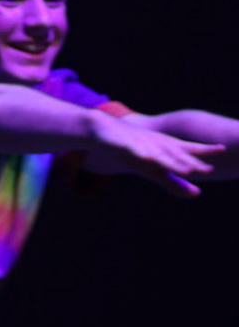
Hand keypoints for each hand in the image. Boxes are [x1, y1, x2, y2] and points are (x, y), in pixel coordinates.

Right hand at [86, 118, 222, 197]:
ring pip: (158, 153)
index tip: (222, 149)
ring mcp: (141, 142)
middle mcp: (156, 143)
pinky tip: (147, 157)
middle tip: (207, 170)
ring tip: (185, 170)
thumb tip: (197, 194)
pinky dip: (140, 152)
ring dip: (171, 161)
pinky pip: (134, 148)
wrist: (104, 132)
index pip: (189, 149)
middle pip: (176, 154)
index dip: (205, 150)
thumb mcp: (153, 170)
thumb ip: (174, 183)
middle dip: (190, 162)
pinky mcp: (123, 143)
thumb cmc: (134, 152)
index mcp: (166, 147)